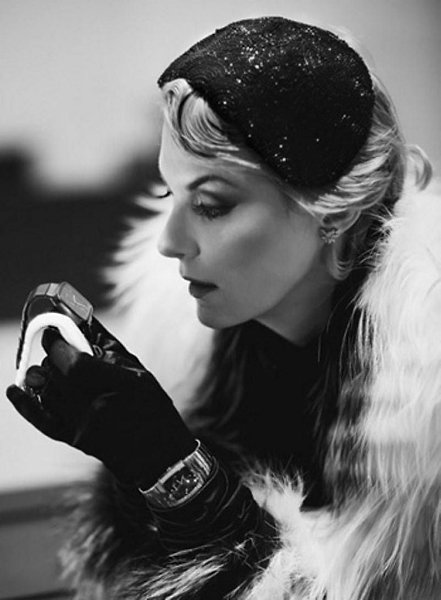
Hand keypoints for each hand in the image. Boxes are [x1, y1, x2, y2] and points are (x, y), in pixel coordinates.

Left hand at [6, 317, 196, 488]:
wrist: (159, 456)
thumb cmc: (155, 410)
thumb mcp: (140, 373)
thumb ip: (108, 346)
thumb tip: (84, 319)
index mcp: (118, 388)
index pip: (74, 363)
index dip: (59, 344)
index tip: (57, 331)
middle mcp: (95, 409)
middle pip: (56, 376)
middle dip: (53, 356)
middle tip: (61, 346)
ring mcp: (81, 427)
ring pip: (46, 392)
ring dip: (47, 374)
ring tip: (58, 367)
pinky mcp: (73, 440)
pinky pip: (41, 420)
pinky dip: (25, 404)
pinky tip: (15, 390)